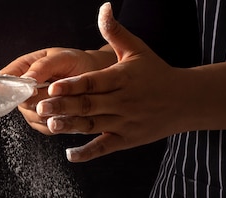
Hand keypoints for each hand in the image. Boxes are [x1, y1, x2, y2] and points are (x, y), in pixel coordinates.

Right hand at [0, 47, 116, 134]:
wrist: (97, 79)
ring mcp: (31, 106)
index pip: (5, 77)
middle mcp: (23, 88)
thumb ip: (43, 66)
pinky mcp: (42, 121)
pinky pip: (44, 126)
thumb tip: (25, 80)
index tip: (27, 88)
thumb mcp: (63, 58)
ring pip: (32, 115)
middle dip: (40, 99)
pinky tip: (69, 114)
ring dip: (50, 112)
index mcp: (23, 66)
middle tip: (59, 93)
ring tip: (69, 103)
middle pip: (20, 101)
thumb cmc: (78, 63)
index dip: (8, 85)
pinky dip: (57, 122)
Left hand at [38, 2, 181, 161]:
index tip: (52, 86)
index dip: (73, 85)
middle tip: (39, 106)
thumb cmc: (156, 73)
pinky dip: (87, 153)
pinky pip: (104, 147)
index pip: (94, 82)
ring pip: (93, 125)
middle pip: (89, 105)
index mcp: (122, 78)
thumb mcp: (137, 50)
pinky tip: (69, 155)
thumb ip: (115, 33)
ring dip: (70, 126)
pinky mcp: (126, 139)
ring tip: (49, 125)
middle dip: (63, 106)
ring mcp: (124, 122)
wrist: (186, 100)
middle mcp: (122, 101)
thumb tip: (103, 8)